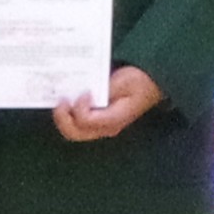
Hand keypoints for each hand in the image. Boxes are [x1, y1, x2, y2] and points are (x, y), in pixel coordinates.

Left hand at [49, 64, 164, 144]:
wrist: (150, 85)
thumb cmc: (138, 82)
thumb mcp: (123, 81)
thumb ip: (105, 90)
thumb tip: (87, 94)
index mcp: (114, 119)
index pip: (86, 121)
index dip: (79, 107)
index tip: (85, 91)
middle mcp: (106, 128)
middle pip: (75, 133)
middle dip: (62, 117)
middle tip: (62, 99)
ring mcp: (100, 127)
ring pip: (73, 132)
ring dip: (62, 118)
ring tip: (63, 100)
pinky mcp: (97, 122)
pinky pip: (77, 125)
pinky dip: (67, 116)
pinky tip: (67, 102)